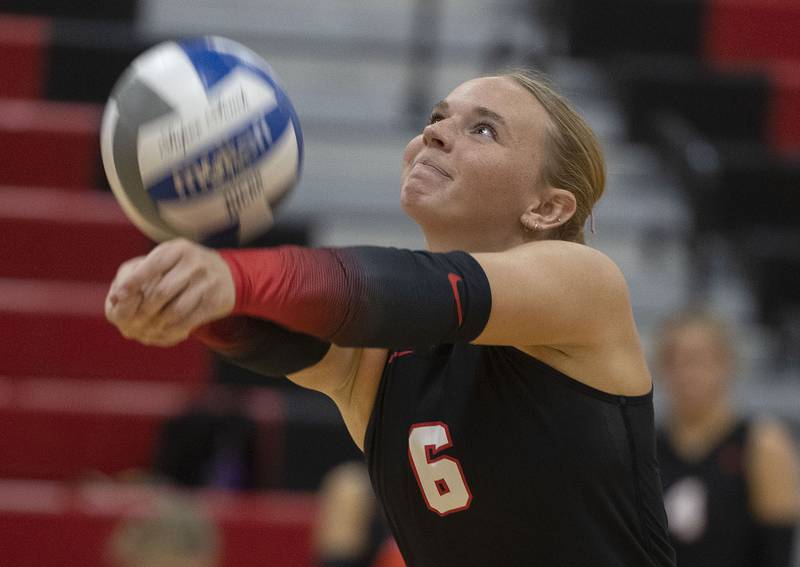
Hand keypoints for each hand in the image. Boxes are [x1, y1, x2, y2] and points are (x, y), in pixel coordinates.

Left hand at [105, 238, 235, 346]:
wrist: (229, 276)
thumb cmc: (186, 268)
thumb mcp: (169, 259)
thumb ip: (141, 272)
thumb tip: (115, 297)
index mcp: (178, 249)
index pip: (152, 266)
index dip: (134, 282)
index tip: (118, 296)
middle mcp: (194, 263)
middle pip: (162, 291)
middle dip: (144, 310)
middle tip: (132, 322)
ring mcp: (207, 283)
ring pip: (175, 310)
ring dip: (158, 323)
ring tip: (148, 330)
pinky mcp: (215, 301)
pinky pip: (189, 321)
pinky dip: (173, 331)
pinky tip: (165, 333)